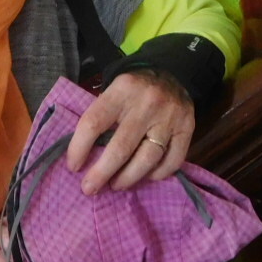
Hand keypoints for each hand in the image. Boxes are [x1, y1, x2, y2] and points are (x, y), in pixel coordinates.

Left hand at [66, 71, 193, 195]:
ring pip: (147, 159)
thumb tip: (83, 156)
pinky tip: (146, 177)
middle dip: (102, 173)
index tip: (73, 166)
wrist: (172, 73)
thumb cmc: (133, 90)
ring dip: (128, 178)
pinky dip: (157, 174)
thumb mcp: (113, 91)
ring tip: (116, 185)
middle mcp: (147, 103)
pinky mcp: (187, 128)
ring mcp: (169, 117)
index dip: (79, 148)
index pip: (95, 122)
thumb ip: (101, 117)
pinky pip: (172, 161)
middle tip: (89, 188)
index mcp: (121, 90)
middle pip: (121, 147)